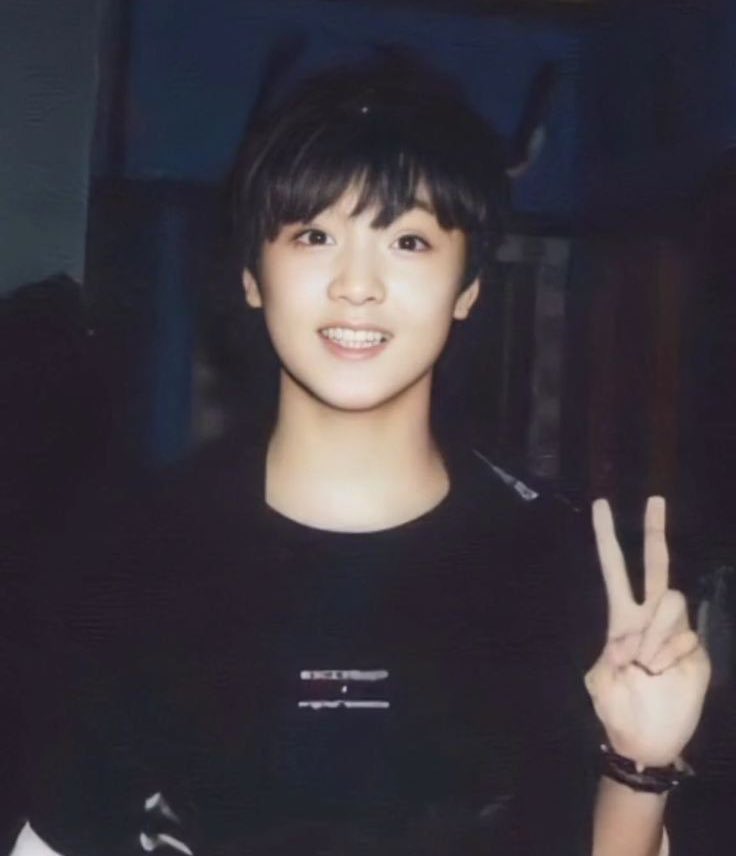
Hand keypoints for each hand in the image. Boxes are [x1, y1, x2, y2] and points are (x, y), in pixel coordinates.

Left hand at [584, 497, 710, 767]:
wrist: (645, 740)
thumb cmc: (616, 709)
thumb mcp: (598, 681)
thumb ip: (610, 657)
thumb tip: (631, 644)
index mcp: (620, 617)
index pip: (614, 568)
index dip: (607, 538)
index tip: (601, 504)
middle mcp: (650, 616)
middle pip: (656, 565)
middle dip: (654, 530)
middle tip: (654, 498)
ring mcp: (675, 631)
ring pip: (671, 602)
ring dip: (654, 632)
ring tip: (645, 664)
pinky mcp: (696, 650)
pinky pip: (685, 637)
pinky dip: (669, 654)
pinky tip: (662, 673)